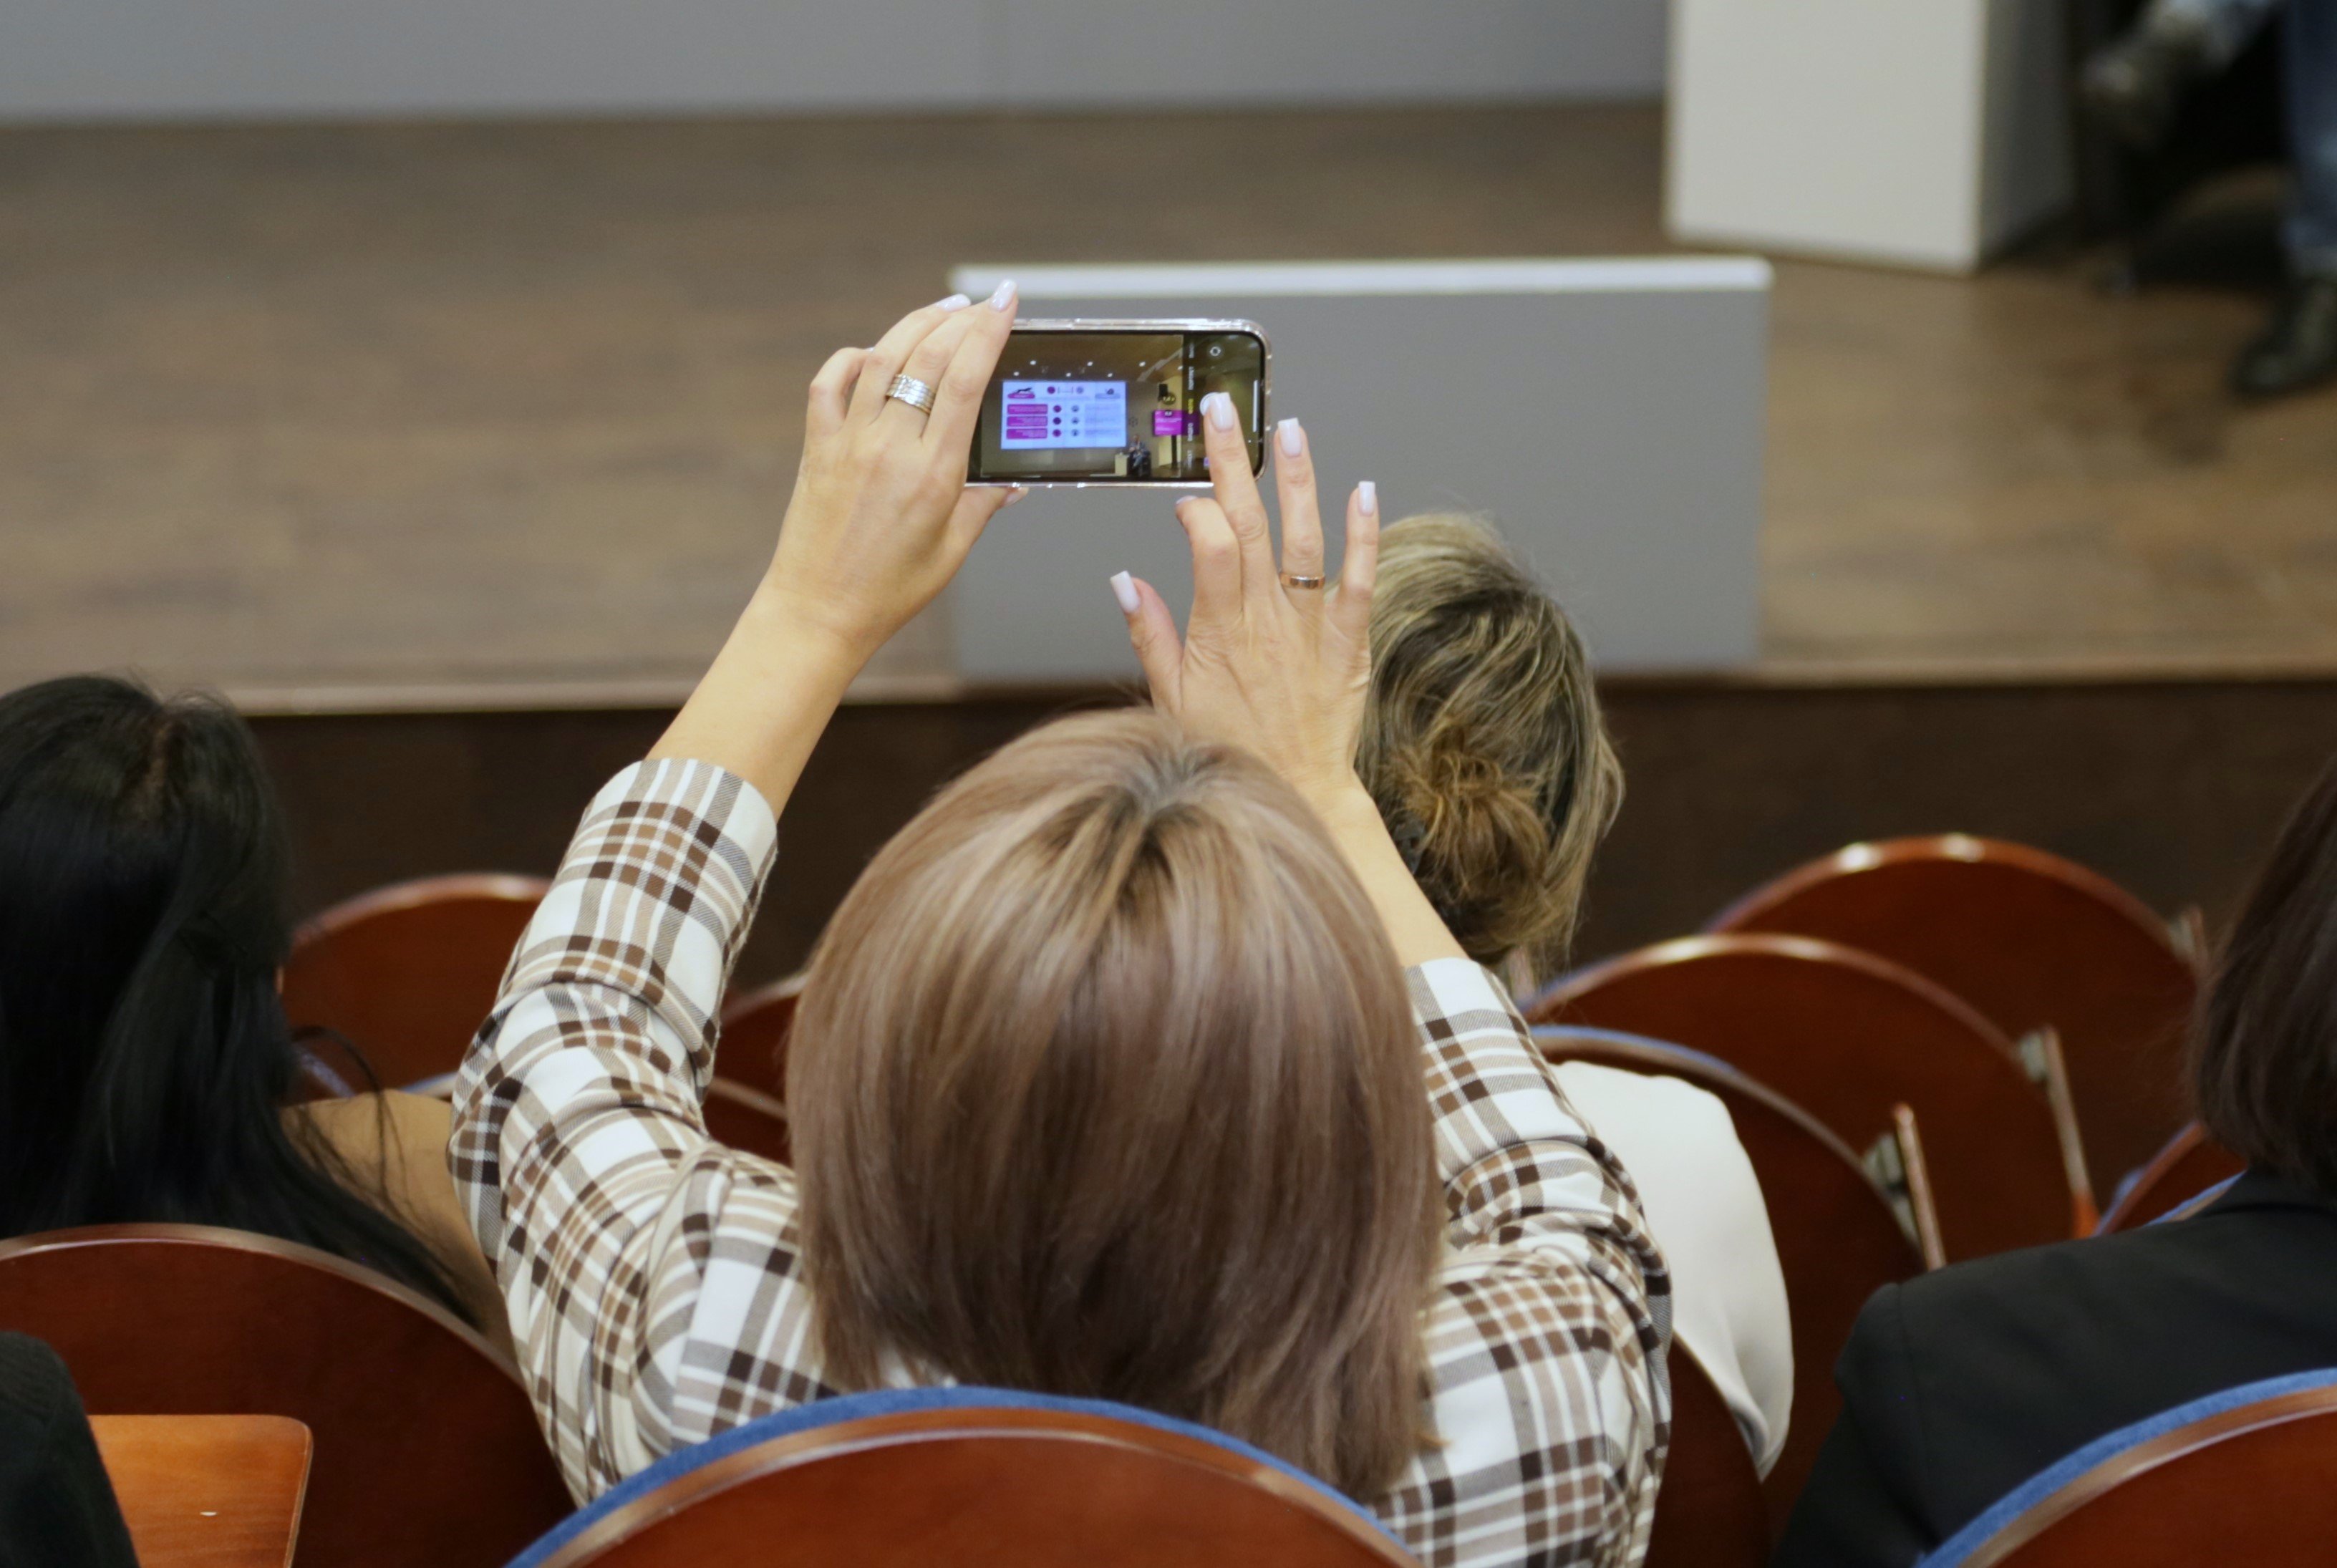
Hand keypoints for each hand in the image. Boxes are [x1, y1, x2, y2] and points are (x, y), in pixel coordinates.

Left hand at [647, 284, 1020, 813]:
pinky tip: (875, 350)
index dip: (989, 332)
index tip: (1006, 304)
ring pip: (882, 356)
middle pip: (928, 356)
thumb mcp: (953, 550)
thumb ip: (985, 504)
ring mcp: (848, 441)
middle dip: (962, 318)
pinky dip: (854, 357)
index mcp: (932, 474)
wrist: (817, 612)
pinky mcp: (818, 446)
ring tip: (944, 308)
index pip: (966, 381)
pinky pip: (831, 381)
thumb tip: (1013, 479)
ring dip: (916, 323)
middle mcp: (889, 447)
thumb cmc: (887, 591)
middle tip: (984, 303)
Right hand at [1115, 397, 1378, 809]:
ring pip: (1305, 540)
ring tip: (1287, 429)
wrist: (1301, 791)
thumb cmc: (1234, 750)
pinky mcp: (1349, 638)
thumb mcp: (1172, 699)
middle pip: (1251, 525)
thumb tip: (1125, 580)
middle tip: (1222, 409)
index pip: (1208, 545)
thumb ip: (1149, 635)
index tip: (1185, 497)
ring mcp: (1311, 626)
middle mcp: (1268, 620)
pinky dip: (1364, 534)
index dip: (1196, 508)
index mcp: (1220, 631)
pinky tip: (1363, 491)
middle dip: (1233, 461)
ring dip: (1298, 481)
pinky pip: (1360, 579)